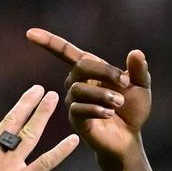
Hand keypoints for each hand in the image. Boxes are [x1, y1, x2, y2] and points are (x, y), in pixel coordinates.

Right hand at [0, 85, 78, 170]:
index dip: (6, 123)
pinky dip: (60, 151)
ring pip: (27, 134)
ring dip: (41, 113)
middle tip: (38, 89)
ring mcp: (8, 167)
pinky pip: (44, 163)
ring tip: (52, 98)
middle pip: (11, 122)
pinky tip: (72, 140)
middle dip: (26, 103)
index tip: (18, 115)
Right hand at [25, 28, 151, 161]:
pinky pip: (78, 108)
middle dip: (104, 71)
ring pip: (79, 88)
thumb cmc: (132, 110)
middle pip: (80, 66)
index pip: (66, 52)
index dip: (49, 42)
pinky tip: (108, 114)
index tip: (30, 33)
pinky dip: (96, 109)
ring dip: (103, 94)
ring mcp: (74, 102)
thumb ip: (138, 70)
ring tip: (118, 102)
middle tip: (124, 83)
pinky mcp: (75, 120)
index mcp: (91, 70)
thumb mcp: (141, 87)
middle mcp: (77, 83)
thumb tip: (136, 52)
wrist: (129, 138)